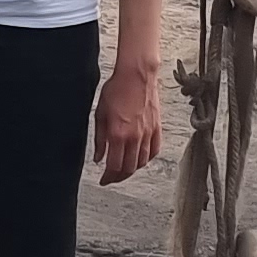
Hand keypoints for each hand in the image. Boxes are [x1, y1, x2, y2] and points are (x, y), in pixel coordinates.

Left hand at [94, 54, 162, 185]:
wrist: (136, 75)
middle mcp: (134, 137)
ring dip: (132, 169)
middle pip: (128, 168)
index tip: (104, 180)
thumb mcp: (100, 114)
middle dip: (119, 177)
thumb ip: (100, 139)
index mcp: (117, 135)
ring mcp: (147, 134)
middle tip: (112, 178)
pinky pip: (154, 151)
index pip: (114, 166)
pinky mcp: (157, 128)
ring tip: (124, 169)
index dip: (108, 177)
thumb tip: (99, 157)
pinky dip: (146, 159)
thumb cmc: (117, 90)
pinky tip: (140, 158)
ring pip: (142, 162)